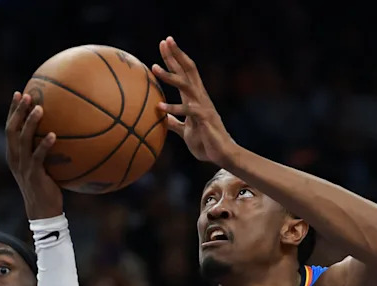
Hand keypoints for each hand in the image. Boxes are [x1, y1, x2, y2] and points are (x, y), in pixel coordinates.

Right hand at [4, 92, 62, 219]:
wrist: (42, 211)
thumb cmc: (46, 188)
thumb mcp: (42, 167)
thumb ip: (45, 151)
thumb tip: (63, 132)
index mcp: (14, 155)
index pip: (10, 128)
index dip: (13, 110)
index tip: (18, 93)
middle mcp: (14, 158)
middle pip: (11, 129)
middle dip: (18, 111)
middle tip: (26, 95)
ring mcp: (22, 167)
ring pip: (22, 139)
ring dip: (31, 122)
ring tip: (40, 108)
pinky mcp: (33, 175)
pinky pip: (38, 157)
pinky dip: (44, 145)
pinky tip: (54, 135)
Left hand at [152, 37, 237, 166]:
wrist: (222, 154)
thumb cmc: (205, 142)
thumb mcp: (186, 131)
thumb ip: (175, 122)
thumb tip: (163, 118)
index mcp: (194, 98)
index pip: (183, 72)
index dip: (174, 58)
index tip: (164, 43)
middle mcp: (199, 97)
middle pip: (188, 70)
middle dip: (176, 54)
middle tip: (165, 40)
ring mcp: (202, 106)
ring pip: (186, 85)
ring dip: (170, 76)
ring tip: (154, 68)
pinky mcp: (203, 119)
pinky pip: (187, 110)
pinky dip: (173, 108)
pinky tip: (159, 107)